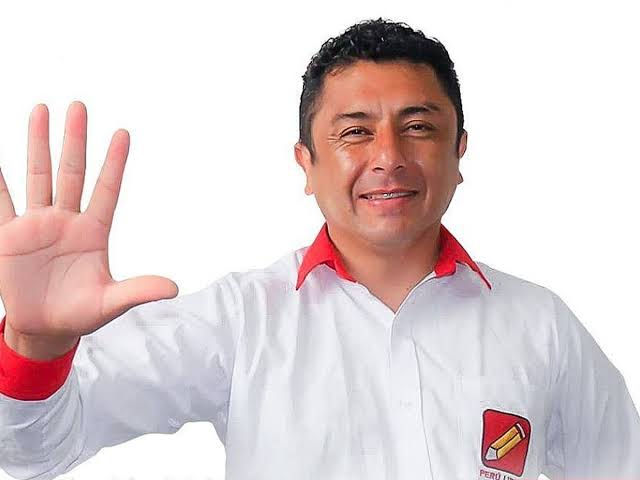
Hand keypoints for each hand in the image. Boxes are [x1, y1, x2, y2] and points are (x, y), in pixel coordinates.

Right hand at [0, 101, 177, 357]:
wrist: (45, 328)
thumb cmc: (81, 315)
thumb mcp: (110, 303)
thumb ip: (138, 291)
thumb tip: (174, 288)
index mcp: (93, 232)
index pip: (106, 190)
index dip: (114, 163)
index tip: (123, 134)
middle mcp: (67, 221)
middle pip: (72, 172)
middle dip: (75, 140)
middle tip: (79, 106)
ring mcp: (37, 225)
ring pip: (39, 176)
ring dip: (39, 144)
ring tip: (41, 109)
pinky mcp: (10, 237)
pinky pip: (1, 203)